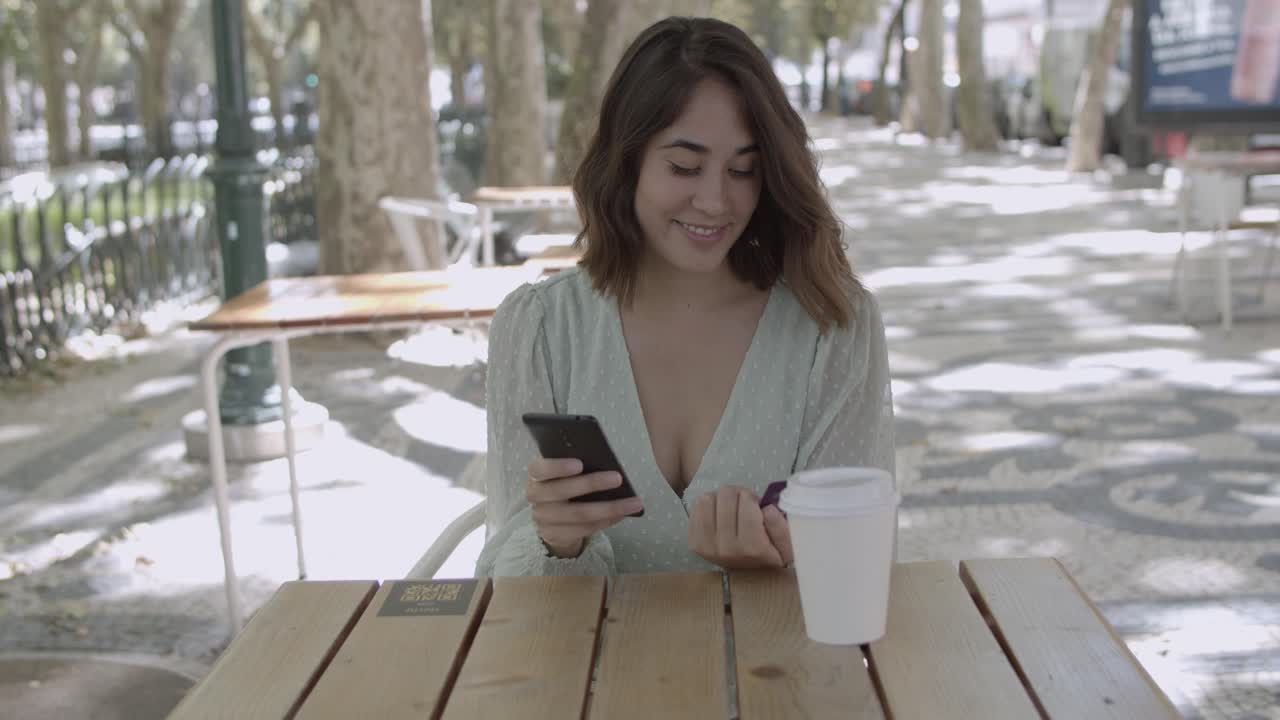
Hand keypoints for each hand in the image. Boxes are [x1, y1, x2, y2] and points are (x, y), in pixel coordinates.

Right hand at [526, 457, 643, 557]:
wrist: (553, 518)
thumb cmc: (565, 485)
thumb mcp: (563, 474)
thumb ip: (575, 467)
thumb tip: (605, 463)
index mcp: (536, 475)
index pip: (539, 469)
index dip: (557, 467)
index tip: (580, 464)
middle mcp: (535, 497)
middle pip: (561, 492)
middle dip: (591, 484)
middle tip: (618, 478)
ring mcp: (542, 519)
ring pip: (577, 514)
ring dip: (608, 508)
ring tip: (633, 503)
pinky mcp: (555, 535)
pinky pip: (584, 529)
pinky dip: (605, 521)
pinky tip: (622, 514)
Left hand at [688, 486, 793, 568]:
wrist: (748, 577)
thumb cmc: (770, 554)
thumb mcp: (788, 546)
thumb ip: (782, 528)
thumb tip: (767, 509)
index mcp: (752, 547)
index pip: (746, 501)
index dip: (752, 498)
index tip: (756, 507)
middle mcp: (727, 548)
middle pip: (726, 496)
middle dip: (737, 496)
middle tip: (742, 507)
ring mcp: (707, 546)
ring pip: (707, 498)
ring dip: (720, 500)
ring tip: (730, 511)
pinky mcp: (694, 543)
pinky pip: (696, 508)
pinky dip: (708, 507)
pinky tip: (718, 517)